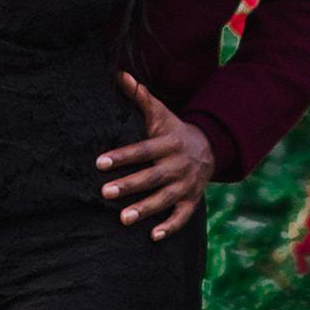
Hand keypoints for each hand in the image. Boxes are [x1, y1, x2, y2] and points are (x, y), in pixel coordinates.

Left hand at [95, 71, 213, 240]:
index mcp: (169, 142)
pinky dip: (170, 226)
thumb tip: (119, 74)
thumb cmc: (174, 131)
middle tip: (105, 193)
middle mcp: (178, 164)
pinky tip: (152, 236)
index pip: (143, 149)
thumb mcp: (161, 113)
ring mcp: (187, 184)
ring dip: (146, 208)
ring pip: (166, 198)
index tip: (100, 162)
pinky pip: (182, 216)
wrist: (209, 147)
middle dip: (130, 184)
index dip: (122, 155)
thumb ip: (140, 97)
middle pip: (153, 176)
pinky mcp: (192, 200)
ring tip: (123, 219)